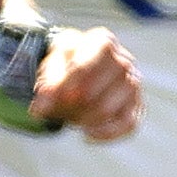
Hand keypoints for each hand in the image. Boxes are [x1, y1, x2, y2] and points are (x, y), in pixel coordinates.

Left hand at [36, 25, 139, 141]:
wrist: (83, 65)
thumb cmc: (67, 62)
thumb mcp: (53, 62)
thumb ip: (47, 83)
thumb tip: (40, 110)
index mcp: (103, 42)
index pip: (81, 69)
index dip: (60, 89)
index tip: (43, 103)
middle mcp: (124, 61)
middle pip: (90, 93)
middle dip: (66, 106)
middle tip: (54, 109)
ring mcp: (133, 84)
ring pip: (105, 110)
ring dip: (80, 120)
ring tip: (68, 117)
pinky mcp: (137, 106)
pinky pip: (127, 125)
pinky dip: (105, 133)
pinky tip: (87, 135)